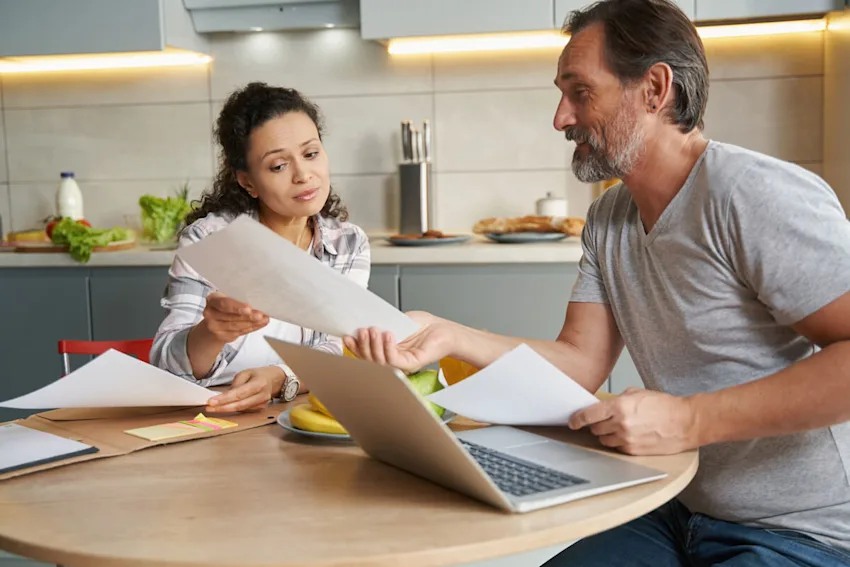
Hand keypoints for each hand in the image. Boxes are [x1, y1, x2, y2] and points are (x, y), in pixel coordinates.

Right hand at [201, 291, 268, 343]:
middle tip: (260, 315)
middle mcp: (210, 314)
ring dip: (252, 323)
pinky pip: (239, 332)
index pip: (224, 304)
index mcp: (212, 300)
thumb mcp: (227, 298)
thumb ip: (238, 299)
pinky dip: (252, 328)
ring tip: (263, 319)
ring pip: (236, 326)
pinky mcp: (222, 336)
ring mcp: (214, 327)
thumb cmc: (224, 307)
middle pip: (231, 317)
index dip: (237, 307)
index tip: (249, 309)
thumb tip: (258, 300)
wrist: (213, 323)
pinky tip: (260, 324)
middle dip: (248, 316)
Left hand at [205, 366, 284, 412]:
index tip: (211, 401)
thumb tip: (225, 396)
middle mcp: (262, 396)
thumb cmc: (258, 375)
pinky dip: (233, 408)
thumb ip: (236, 384)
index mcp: (259, 384)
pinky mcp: (260, 409)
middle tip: (208, 407)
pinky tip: (225, 406)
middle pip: (239, 405)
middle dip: (222, 407)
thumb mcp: (246, 373)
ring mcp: (262, 404)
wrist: (274, 380)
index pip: (239, 393)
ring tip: (213, 407)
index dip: (224, 399)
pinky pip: (244, 410)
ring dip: (225, 409)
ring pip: (240, 409)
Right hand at [343, 311, 453, 373]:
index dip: (355, 348)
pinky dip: (388, 347)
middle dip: (362, 346)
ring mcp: (402, 365)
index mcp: (386, 352)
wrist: (443, 329)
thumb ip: (381, 325)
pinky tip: (388, 335)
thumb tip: (364, 323)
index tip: (346, 337)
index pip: (366, 355)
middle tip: (362, 331)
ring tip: (373, 330)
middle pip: (370, 361)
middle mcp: (393, 361)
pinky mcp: (412, 364)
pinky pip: (395, 360)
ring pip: (380, 362)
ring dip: (374, 346)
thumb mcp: (396, 322)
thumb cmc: (424, 326)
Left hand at [568, 388, 699, 455]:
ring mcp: (627, 439)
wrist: (685, 422)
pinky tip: (629, 435)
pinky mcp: (634, 451)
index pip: (588, 415)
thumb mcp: (636, 393)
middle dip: (596, 424)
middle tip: (604, 420)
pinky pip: (616, 448)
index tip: (573, 421)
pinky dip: (618, 442)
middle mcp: (621, 424)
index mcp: (619, 407)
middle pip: (594, 428)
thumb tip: (602, 407)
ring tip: (620, 428)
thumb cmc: (664, 406)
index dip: (577, 419)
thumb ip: (616, 400)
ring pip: (604, 440)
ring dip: (607, 434)